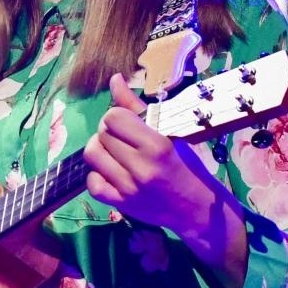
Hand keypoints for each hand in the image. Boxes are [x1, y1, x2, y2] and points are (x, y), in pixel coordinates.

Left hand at [83, 73, 225, 236]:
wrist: (195, 207)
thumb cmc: (186, 165)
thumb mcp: (168, 133)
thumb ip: (137, 108)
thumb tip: (115, 80)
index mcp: (156, 145)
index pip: (114, 117)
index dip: (116, 115)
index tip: (127, 122)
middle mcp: (141, 167)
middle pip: (101, 134)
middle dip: (108, 130)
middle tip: (122, 137)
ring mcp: (129, 188)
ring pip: (92, 155)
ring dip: (100, 149)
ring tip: (114, 151)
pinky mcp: (120, 204)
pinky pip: (92, 184)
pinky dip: (97, 175)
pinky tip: (111, 172)